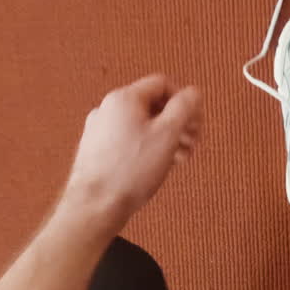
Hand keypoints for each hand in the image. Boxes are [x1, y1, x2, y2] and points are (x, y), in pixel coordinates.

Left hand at [63, 74, 201, 235]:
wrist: (94, 206)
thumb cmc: (132, 170)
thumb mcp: (168, 134)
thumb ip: (184, 107)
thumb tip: (194, 92)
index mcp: (124, 98)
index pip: (162, 84)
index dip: (184, 101)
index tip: (194, 123)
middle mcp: (107, 108)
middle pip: (152, 105)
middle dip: (176, 123)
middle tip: (191, 144)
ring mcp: (98, 130)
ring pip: (140, 124)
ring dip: (164, 137)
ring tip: (178, 160)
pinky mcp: (95, 150)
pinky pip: (127, 140)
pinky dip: (145, 148)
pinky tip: (154, 168)